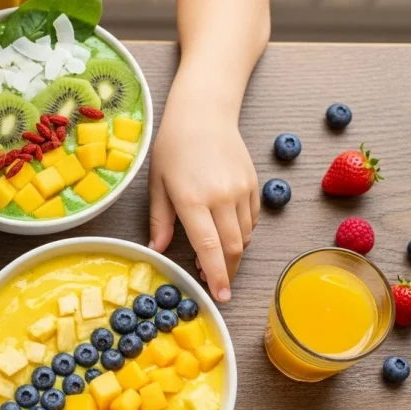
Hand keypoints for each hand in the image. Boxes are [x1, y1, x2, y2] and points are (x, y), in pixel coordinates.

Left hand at [147, 104, 258, 301]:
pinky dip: (241, 233)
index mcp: (192, 198)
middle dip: (226, 272)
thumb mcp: (157, 183)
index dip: (215, 276)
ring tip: (214, 256)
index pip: (209, 247)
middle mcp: (221, 196)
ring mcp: (241, 190)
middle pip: (232, 249)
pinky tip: (225, 230)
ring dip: (232, 253)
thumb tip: (157, 250)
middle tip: (215, 283)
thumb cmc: (173, 146)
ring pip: (244, 237)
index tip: (219, 296)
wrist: (204, 113)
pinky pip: (252, 220)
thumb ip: (160, 220)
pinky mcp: (253, 184)